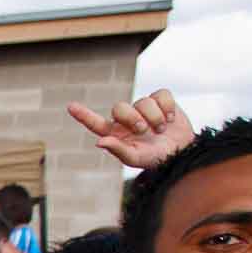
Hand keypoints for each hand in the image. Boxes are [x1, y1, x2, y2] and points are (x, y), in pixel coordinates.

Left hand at [67, 89, 194, 168]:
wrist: (181, 151)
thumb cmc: (155, 157)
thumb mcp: (136, 158)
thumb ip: (118, 150)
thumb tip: (99, 142)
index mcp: (115, 133)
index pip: (95, 123)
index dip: (83, 115)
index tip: (70, 107)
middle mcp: (126, 119)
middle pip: (120, 108)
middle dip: (133, 119)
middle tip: (143, 131)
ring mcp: (143, 107)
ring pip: (143, 101)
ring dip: (154, 117)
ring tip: (160, 130)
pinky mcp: (160, 99)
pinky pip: (161, 94)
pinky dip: (167, 107)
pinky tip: (170, 118)